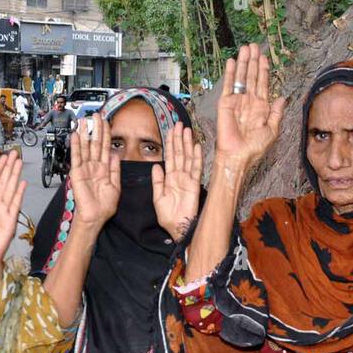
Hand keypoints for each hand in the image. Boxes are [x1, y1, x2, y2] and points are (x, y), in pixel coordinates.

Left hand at [0, 150, 24, 286]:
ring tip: (18, 162)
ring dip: (14, 176)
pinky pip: (15, 205)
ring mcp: (4, 213)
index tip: (2, 157)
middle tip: (13, 153)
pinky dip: (18, 194)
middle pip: (3, 183)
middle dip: (8, 168)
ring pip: (10, 190)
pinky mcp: (10, 222)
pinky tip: (22, 183)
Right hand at [69, 112, 119, 227]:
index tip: (107, 122)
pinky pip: (76, 157)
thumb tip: (115, 155)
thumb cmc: (104, 206)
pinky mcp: (77, 173)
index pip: (105, 147)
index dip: (106, 134)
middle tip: (96, 115)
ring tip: (84, 121)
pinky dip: (75, 146)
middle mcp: (94, 166)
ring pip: (85, 147)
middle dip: (96, 129)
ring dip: (84, 133)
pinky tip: (75, 135)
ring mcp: (85, 168)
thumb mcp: (116, 186)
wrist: (95, 217)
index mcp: (104, 169)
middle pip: (95, 143)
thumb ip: (115, 170)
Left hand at [151, 124, 202, 241]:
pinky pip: (196, 169)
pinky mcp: (194, 185)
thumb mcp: (157, 197)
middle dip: (178, 139)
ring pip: (187, 157)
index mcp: (169, 178)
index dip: (170, 143)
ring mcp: (187, 179)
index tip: (170, 130)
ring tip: (187, 130)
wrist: (177, 227)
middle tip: (179, 124)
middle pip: (179, 153)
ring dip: (187, 144)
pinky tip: (196, 146)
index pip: (169, 157)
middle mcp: (179, 176)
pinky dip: (196, 157)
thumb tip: (155, 166)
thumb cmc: (167, 216)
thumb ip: (157, 181)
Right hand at [215, 43, 287, 167]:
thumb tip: (282, 98)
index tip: (264, 56)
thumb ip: (277, 113)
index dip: (263, 70)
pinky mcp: (225, 104)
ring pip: (240, 77)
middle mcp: (248, 102)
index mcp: (260, 107)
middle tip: (254, 46)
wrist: (238, 157)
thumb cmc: (254, 148)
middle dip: (253, 61)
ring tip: (245, 48)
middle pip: (251, 76)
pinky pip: (228, 86)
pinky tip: (232, 61)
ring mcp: (236, 101)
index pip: (262, 83)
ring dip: (243, 62)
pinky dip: (229, 73)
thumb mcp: (272, 130)